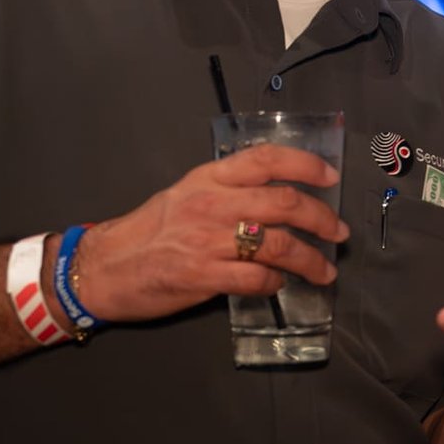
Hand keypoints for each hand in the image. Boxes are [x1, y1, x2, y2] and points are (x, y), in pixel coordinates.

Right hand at [72, 144, 347, 322]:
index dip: (305, 165)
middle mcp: (211, 204)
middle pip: (284, 203)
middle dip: (321, 218)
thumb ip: (228, 189)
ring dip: (310, 260)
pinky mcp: (202, 276)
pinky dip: (275, 282)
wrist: (104, 267)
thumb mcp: (186, 193)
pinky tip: (279, 284)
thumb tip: (278, 195)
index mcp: (208, 178)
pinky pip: (256, 278)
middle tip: (339, 232)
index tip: (331, 177)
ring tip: (326, 271)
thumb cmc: (149, 231)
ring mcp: (207, 240)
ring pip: (278, 244)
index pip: (265, 160)